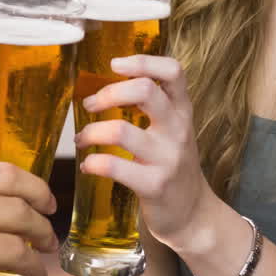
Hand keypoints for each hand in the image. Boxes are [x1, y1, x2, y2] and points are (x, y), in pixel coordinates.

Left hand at [74, 54, 215, 250]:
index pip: (173, 71)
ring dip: (91, 131)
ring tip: (81, 139)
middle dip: (108, 93)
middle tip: (90, 104)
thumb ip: (152, 105)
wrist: (193, 214)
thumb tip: (106, 82)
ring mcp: (167, 158)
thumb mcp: (173, 129)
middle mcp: (178, 130)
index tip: (115, 64)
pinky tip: (89, 165)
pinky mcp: (154, 185)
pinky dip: (93, 162)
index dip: (142, 61)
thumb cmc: (173, 165)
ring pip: (121, 129)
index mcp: (182, 111)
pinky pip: (114, 166)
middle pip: (145, 90)